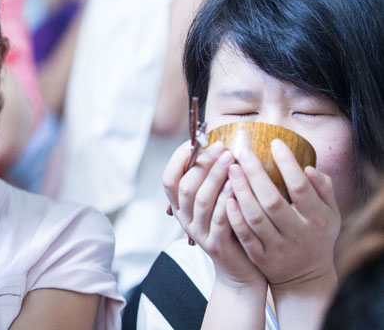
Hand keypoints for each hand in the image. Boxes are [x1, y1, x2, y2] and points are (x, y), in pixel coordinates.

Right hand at [163, 141, 263, 287]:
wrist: (241, 269)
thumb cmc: (231, 227)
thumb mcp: (215, 202)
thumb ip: (211, 179)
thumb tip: (216, 144)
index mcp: (180, 206)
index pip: (169, 180)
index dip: (178, 159)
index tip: (193, 142)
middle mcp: (185, 219)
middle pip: (186, 187)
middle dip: (203, 164)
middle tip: (222, 148)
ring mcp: (199, 233)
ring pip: (202, 200)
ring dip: (216, 178)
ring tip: (232, 161)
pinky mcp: (217, 245)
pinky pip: (220, 219)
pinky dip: (227, 201)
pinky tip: (237, 187)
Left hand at [224, 140, 339, 288]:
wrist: (307, 276)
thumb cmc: (317, 235)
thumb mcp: (330, 214)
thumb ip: (323, 189)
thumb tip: (308, 167)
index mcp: (317, 219)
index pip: (301, 187)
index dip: (288, 164)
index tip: (275, 143)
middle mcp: (298, 233)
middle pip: (273, 201)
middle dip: (256, 175)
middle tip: (242, 153)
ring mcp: (279, 247)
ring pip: (255, 218)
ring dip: (241, 192)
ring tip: (230, 170)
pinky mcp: (262, 258)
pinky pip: (245, 236)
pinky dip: (235, 218)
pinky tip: (225, 198)